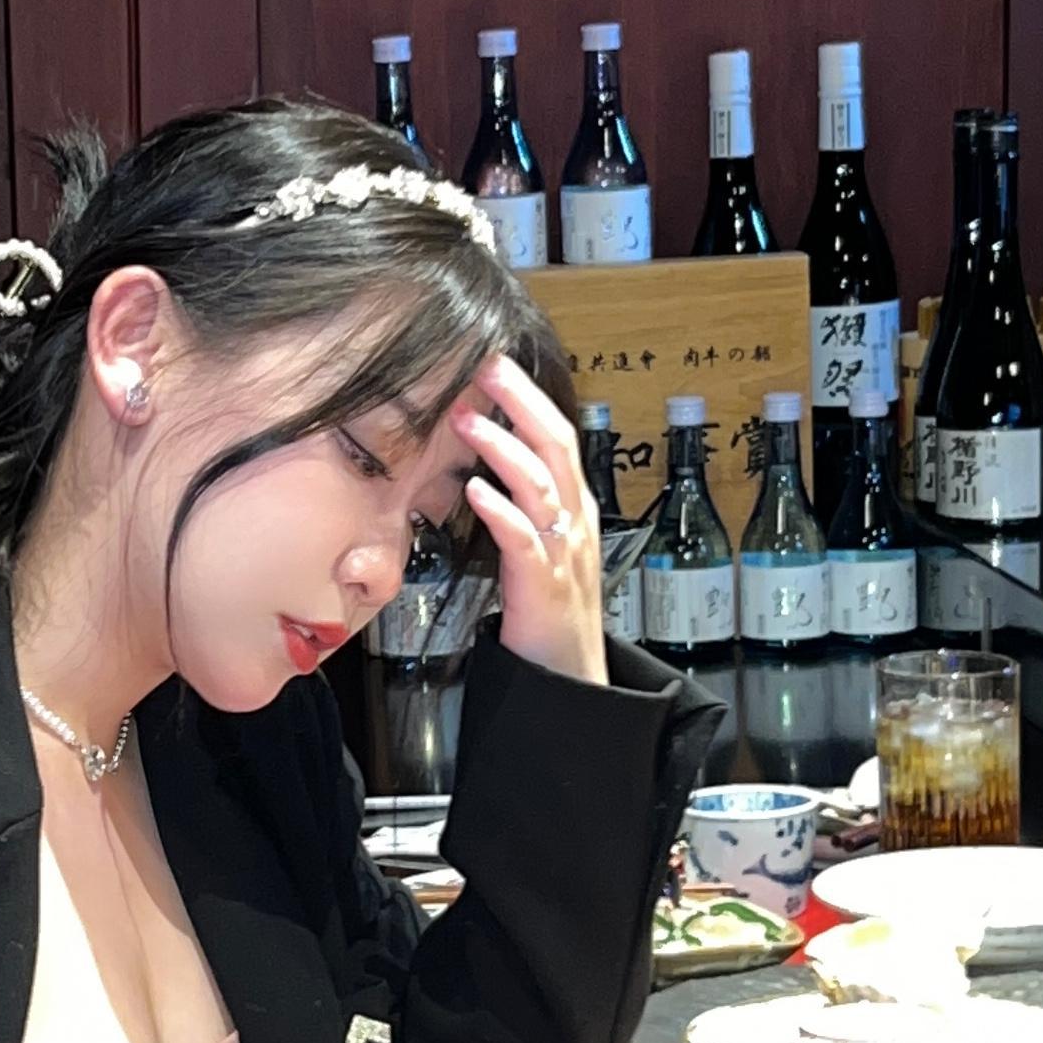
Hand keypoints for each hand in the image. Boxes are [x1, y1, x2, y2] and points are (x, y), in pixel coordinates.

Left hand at [453, 354, 606, 689]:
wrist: (569, 678)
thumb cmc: (549, 610)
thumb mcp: (541, 545)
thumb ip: (521, 504)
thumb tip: (481, 465)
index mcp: (574, 507)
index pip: (556, 437)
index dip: (528, 398)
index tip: (495, 364)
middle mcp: (575, 520)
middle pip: (555, 446)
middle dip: (521, 402)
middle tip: (487, 367)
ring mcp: (564, 551)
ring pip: (540, 485)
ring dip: (502, 448)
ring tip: (466, 419)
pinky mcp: (544, 585)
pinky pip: (525, 540)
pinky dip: (501, 512)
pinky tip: (475, 491)